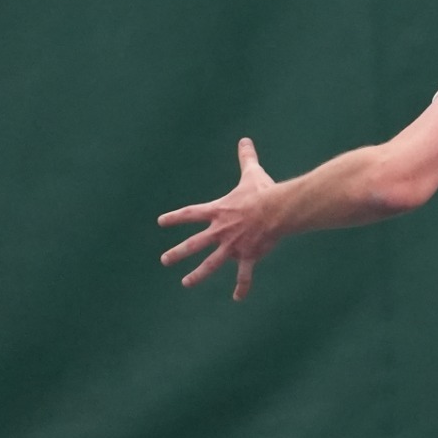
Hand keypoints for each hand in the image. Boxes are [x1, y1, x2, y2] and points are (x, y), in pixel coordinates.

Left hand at [158, 138, 278, 299]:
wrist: (276, 209)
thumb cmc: (263, 191)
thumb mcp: (251, 173)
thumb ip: (246, 158)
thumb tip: (245, 139)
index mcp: (218, 211)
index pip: (190, 214)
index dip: (175, 218)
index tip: (161, 222)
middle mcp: (220, 231)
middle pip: (194, 244)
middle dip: (178, 253)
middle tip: (164, 260)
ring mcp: (232, 246)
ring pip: (210, 264)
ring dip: (197, 275)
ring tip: (185, 283)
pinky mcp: (248, 256)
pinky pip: (244, 275)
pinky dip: (242, 287)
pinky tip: (238, 298)